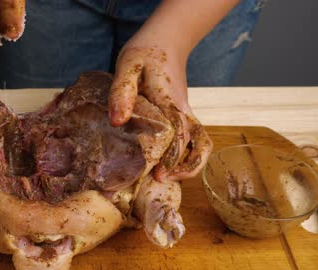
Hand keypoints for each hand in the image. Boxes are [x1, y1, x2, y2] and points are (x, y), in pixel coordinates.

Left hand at [109, 42, 211, 180]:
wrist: (168, 39)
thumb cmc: (145, 52)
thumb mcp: (128, 66)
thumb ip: (122, 92)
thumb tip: (117, 122)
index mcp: (170, 102)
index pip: (180, 136)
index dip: (172, 158)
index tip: (159, 175)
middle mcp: (183, 111)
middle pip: (195, 146)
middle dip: (180, 169)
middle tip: (157, 182)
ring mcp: (187, 114)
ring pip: (200, 145)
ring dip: (190, 164)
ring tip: (166, 177)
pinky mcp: (183, 115)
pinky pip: (193, 140)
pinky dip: (186, 155)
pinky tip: (164, 163)